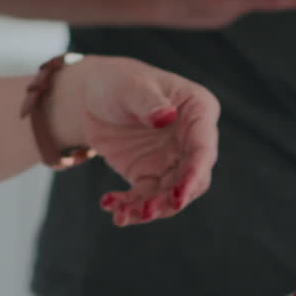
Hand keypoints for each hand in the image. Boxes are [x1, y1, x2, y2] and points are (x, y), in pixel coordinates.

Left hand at [49, 57, 219, 226]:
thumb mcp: (130, 86)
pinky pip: (146, 197)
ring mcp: (173, 160)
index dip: (194, 174)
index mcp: (198, 111)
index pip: (203, 149)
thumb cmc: (117, 81)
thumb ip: (148, 102)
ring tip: (122, 215)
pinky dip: (129, 206)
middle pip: (193, 179)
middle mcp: (192, 140)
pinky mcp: (151, 175)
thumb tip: (166, 117)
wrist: (92, 95)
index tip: (179, 196)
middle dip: (171, 199)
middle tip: (147, 211)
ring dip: (149, 209)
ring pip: (170, 195)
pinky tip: (109, 204)